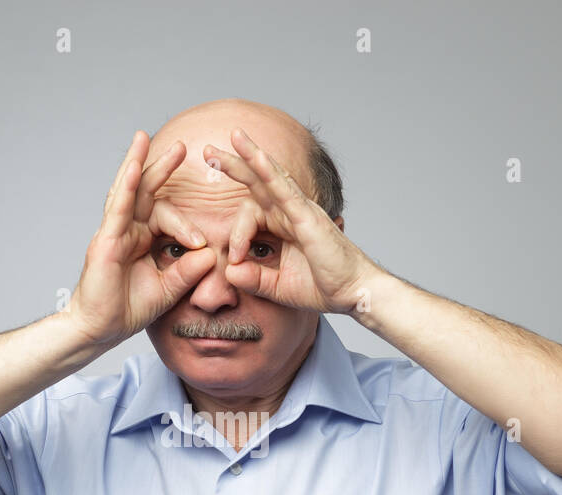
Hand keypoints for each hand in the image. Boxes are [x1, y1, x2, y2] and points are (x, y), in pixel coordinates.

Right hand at [68, 130, 217, 344]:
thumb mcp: (167, 290)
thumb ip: (188, 272)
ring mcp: (113, 232)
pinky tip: (132, 168)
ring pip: (127, 191)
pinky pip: (116, 209)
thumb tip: (211, 254)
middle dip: (161, 168)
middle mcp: (126, 230)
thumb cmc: (126, 310)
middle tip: (181, 147)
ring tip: (144, 138)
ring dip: (137, 163)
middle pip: (145, 192)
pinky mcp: (105, 240)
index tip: (202, 243)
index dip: (186, 227)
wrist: (100, 330)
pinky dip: (124, 187)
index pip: (166, 217)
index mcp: (140, 240)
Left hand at [202, 127, 383, 316]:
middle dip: (233, 164)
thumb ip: (252, 279)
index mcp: (282, 225)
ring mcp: (300, 210)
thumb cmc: (322, 287)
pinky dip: (270, 172)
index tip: (235, 260)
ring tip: (233, 135)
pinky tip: (256, 157)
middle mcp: (290, 212)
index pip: (249, 214)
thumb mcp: (277, 286)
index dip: (235, 236)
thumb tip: (229, 272)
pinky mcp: (307, 217)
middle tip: (208, 150)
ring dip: (250, 155)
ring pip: (271, 175)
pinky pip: (286, 190)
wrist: (353, 293)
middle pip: (257, 181)